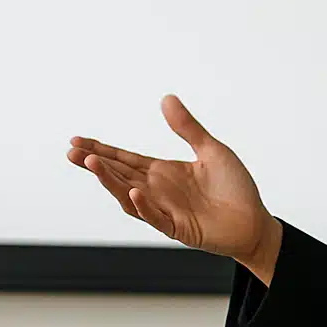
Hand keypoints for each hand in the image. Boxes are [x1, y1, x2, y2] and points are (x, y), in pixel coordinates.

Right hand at [66, 94, 279, 268]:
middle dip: (95, 163)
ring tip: (92, 163)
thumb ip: (187, 128)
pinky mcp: (179, 228)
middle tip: (71, 152)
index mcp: (162, 172)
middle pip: (119, 176)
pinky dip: (144, 206)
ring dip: (111, 182)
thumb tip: (166, 98)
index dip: (101, 150)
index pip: (124, 159)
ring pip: (129, 197)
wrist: (255, 221)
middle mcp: (158, 191)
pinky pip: (156, 218)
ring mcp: (165, 210)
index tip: (76, 140)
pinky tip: (134, 192)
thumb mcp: (211, 150)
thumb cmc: (234, 187)